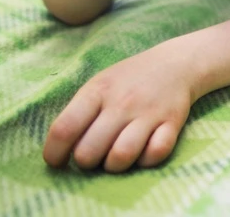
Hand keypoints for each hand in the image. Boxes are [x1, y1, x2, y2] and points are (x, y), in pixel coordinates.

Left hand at [44, 42, 195, 171]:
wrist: (175, 63)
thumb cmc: (128, 80)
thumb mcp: (98, 85)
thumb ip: (78, 113)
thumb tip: (59, 151)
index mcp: (97, 91)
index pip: (63, 130)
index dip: (53, 154)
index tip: (58, 161)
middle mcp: (122, 103)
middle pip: (89, 153)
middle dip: (86, 162)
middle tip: (93, 155)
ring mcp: (148, 113)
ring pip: (120, 157)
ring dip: (113, 165)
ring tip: (115, 157)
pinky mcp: (173, 123)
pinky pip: (155, 154)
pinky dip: (146, 160)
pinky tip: (142, 152)